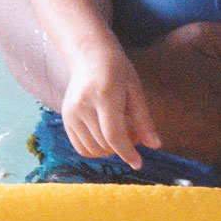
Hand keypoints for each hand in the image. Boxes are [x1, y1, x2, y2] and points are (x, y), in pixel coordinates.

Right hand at [61, 44, 158, 169]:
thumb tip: (155, 145)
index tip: (139, 163)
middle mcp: (83, 106)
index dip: (127, 152)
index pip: (113, 135)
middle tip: (135, 134)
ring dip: (109, 150)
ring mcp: (70, 114)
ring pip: (92, 149)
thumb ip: (144, 119)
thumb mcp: (136, 90)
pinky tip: (107, 136)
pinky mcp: (65, 119)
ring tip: (121, 132)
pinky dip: (96, 149)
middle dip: (123, 147)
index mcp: (104, 97)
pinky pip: (81, 147)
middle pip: (104, 144)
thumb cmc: (118, 71)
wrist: (90, 57)